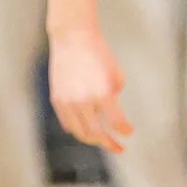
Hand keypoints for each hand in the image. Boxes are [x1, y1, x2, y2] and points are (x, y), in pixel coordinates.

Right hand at [48, 29, 129, 150]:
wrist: (73, 38)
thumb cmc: (99, 54)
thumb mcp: (116, 75)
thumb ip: (115, 98)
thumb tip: (112, 116)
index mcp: (102, 93)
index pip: (116, 123)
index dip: (125, 130)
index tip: (129, 132)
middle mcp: (83, 101)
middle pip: (97, 134)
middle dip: (110, 144)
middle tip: (119, 148)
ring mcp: (68, 102)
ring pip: (81, 132)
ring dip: (94, 140)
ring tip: (103, 141)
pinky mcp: (57, 99)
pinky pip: (68, 123)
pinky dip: (78, 130)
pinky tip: (86, 130)